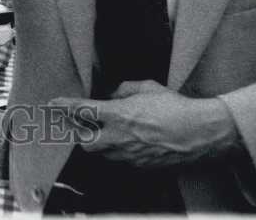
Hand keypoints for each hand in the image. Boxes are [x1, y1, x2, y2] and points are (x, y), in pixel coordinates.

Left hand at [49, 81, 241, 168]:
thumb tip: (114, 95)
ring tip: (106, 131)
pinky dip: (118, 151)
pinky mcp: (141, 167)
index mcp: (117, 115)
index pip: (82, 110)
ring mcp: (130, 156)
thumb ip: (124, 90)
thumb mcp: (146, 88)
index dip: (65, 106)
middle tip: (83, 123)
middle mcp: (119, 138)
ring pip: (102, 154)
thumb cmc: (175, 107)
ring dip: (99, 143)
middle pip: (85, 141)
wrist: (201, 134)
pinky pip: (121, 161)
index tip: (53, 103)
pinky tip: (127, 142)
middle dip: (81, 133)